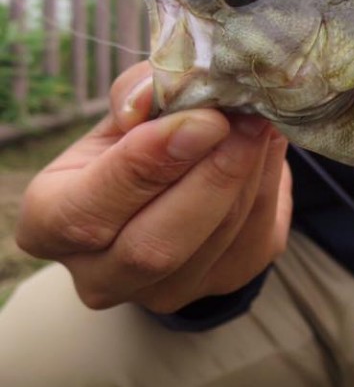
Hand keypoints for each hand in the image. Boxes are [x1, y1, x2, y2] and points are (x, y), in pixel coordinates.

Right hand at [15, 62, 292, 313]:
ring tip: (262, 118)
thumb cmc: (138, 140)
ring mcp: (164, 291)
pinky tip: (269, 144)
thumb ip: (135, 95)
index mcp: (51, 225)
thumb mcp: (123, 113)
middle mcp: (100, 275)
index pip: (86, 214)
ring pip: (218, 236)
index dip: (147, 165)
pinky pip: (256, 234)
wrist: (177, 181)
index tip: (202, 119)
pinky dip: (270, 182)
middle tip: (247, 119)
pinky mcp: (225, 281)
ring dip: (250, 170)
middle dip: (211, 175)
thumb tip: (156, 94)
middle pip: (155, 246)